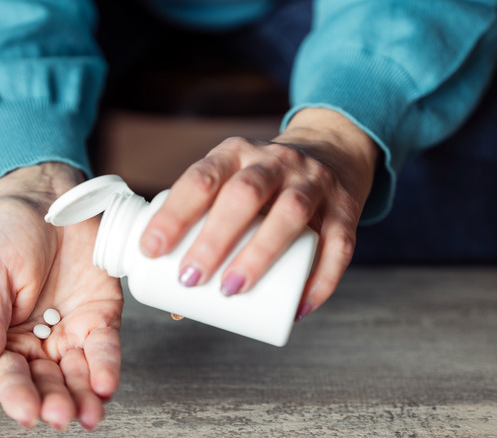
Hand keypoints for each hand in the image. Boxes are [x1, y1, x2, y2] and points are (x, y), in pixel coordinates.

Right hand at [0, 163, 122, 430]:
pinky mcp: (101, 315)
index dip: (17, 396)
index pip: (9, 376)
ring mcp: (71, 330)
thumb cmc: (8, 234)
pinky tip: (105, 384)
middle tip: (62, 416)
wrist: (47, 198)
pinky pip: (105, 348)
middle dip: (55, 401)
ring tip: (89, 414)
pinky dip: (106, 367)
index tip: (27, 413)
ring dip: (83, 396)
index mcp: (4, 337)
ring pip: (77, 373)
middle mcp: (38, 341)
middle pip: (46, 382)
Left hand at [139, 108, 378, 319]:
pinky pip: (338, 244)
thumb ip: (205, 234)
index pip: (201, 178)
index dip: (174, 213)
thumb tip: (177, 306)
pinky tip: (299, 308)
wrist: (332, 151)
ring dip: (260, 253)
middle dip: (214, 238)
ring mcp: (314, 181)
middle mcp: (275, 161)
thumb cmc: (264, 186)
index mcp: (236, 154)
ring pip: (291, 212)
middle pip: (245, 194)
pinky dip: (320, 279)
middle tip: (190, 278)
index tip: (151, 250)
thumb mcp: (231, 187)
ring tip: (233, 289)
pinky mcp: (346, 208)